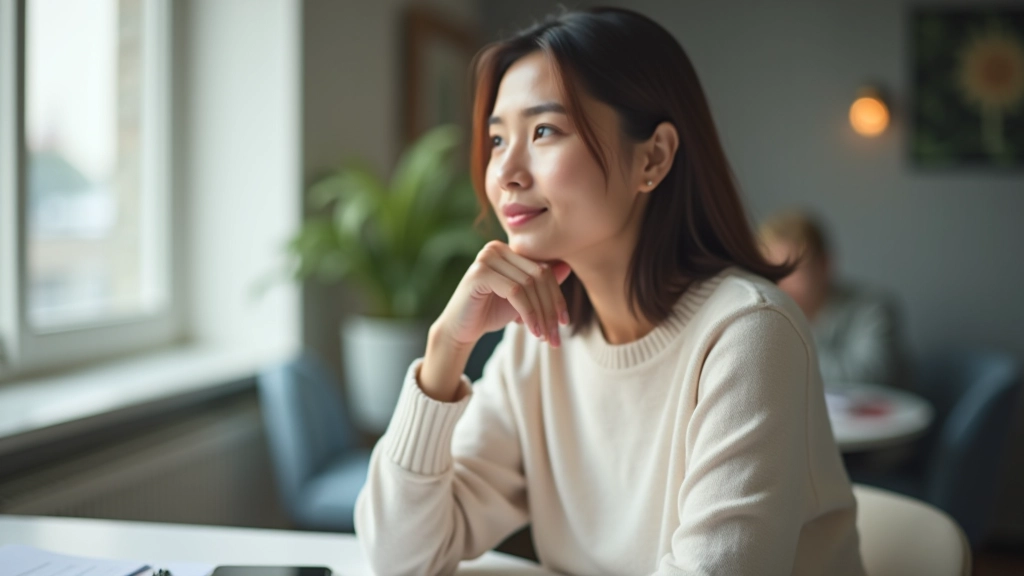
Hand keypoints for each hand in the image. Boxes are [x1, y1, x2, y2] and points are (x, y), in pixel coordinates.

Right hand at [418, 241, 571, 401]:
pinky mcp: (479, 273)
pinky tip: (533, 330)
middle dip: (551, 307)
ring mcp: (486, 258)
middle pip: (539, 275)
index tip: (564, 322)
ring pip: (528, 284)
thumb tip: (567, 266)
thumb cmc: (491, 312)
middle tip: (556, 335)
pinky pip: (515, 292)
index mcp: (507, 250)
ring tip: (544, 337)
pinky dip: (529, 313)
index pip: (543, 269)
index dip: (557, 297)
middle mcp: (496, 248)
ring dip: (541, 314)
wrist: (460, 330)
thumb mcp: (523, 299)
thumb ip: (542, 284)